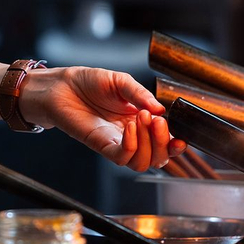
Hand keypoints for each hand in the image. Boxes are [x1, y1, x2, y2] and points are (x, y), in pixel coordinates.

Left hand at [20, 67, 186, 170]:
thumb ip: (141, 95)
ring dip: (149, 143)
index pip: (164, 142)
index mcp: (141, 121)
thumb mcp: (121, 81)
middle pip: (158, 157)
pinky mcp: (101, 146)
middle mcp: (132, 136)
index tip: (181, 137)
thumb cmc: (89, 82)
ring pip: (143, 162)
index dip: (175, 144)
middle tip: (157, 120)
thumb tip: (162, 109)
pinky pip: (122, 157)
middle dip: (163, 141)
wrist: (62, 86)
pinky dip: (132, 145)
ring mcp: (117, 143)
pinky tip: (130, 127)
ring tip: (142, 118)